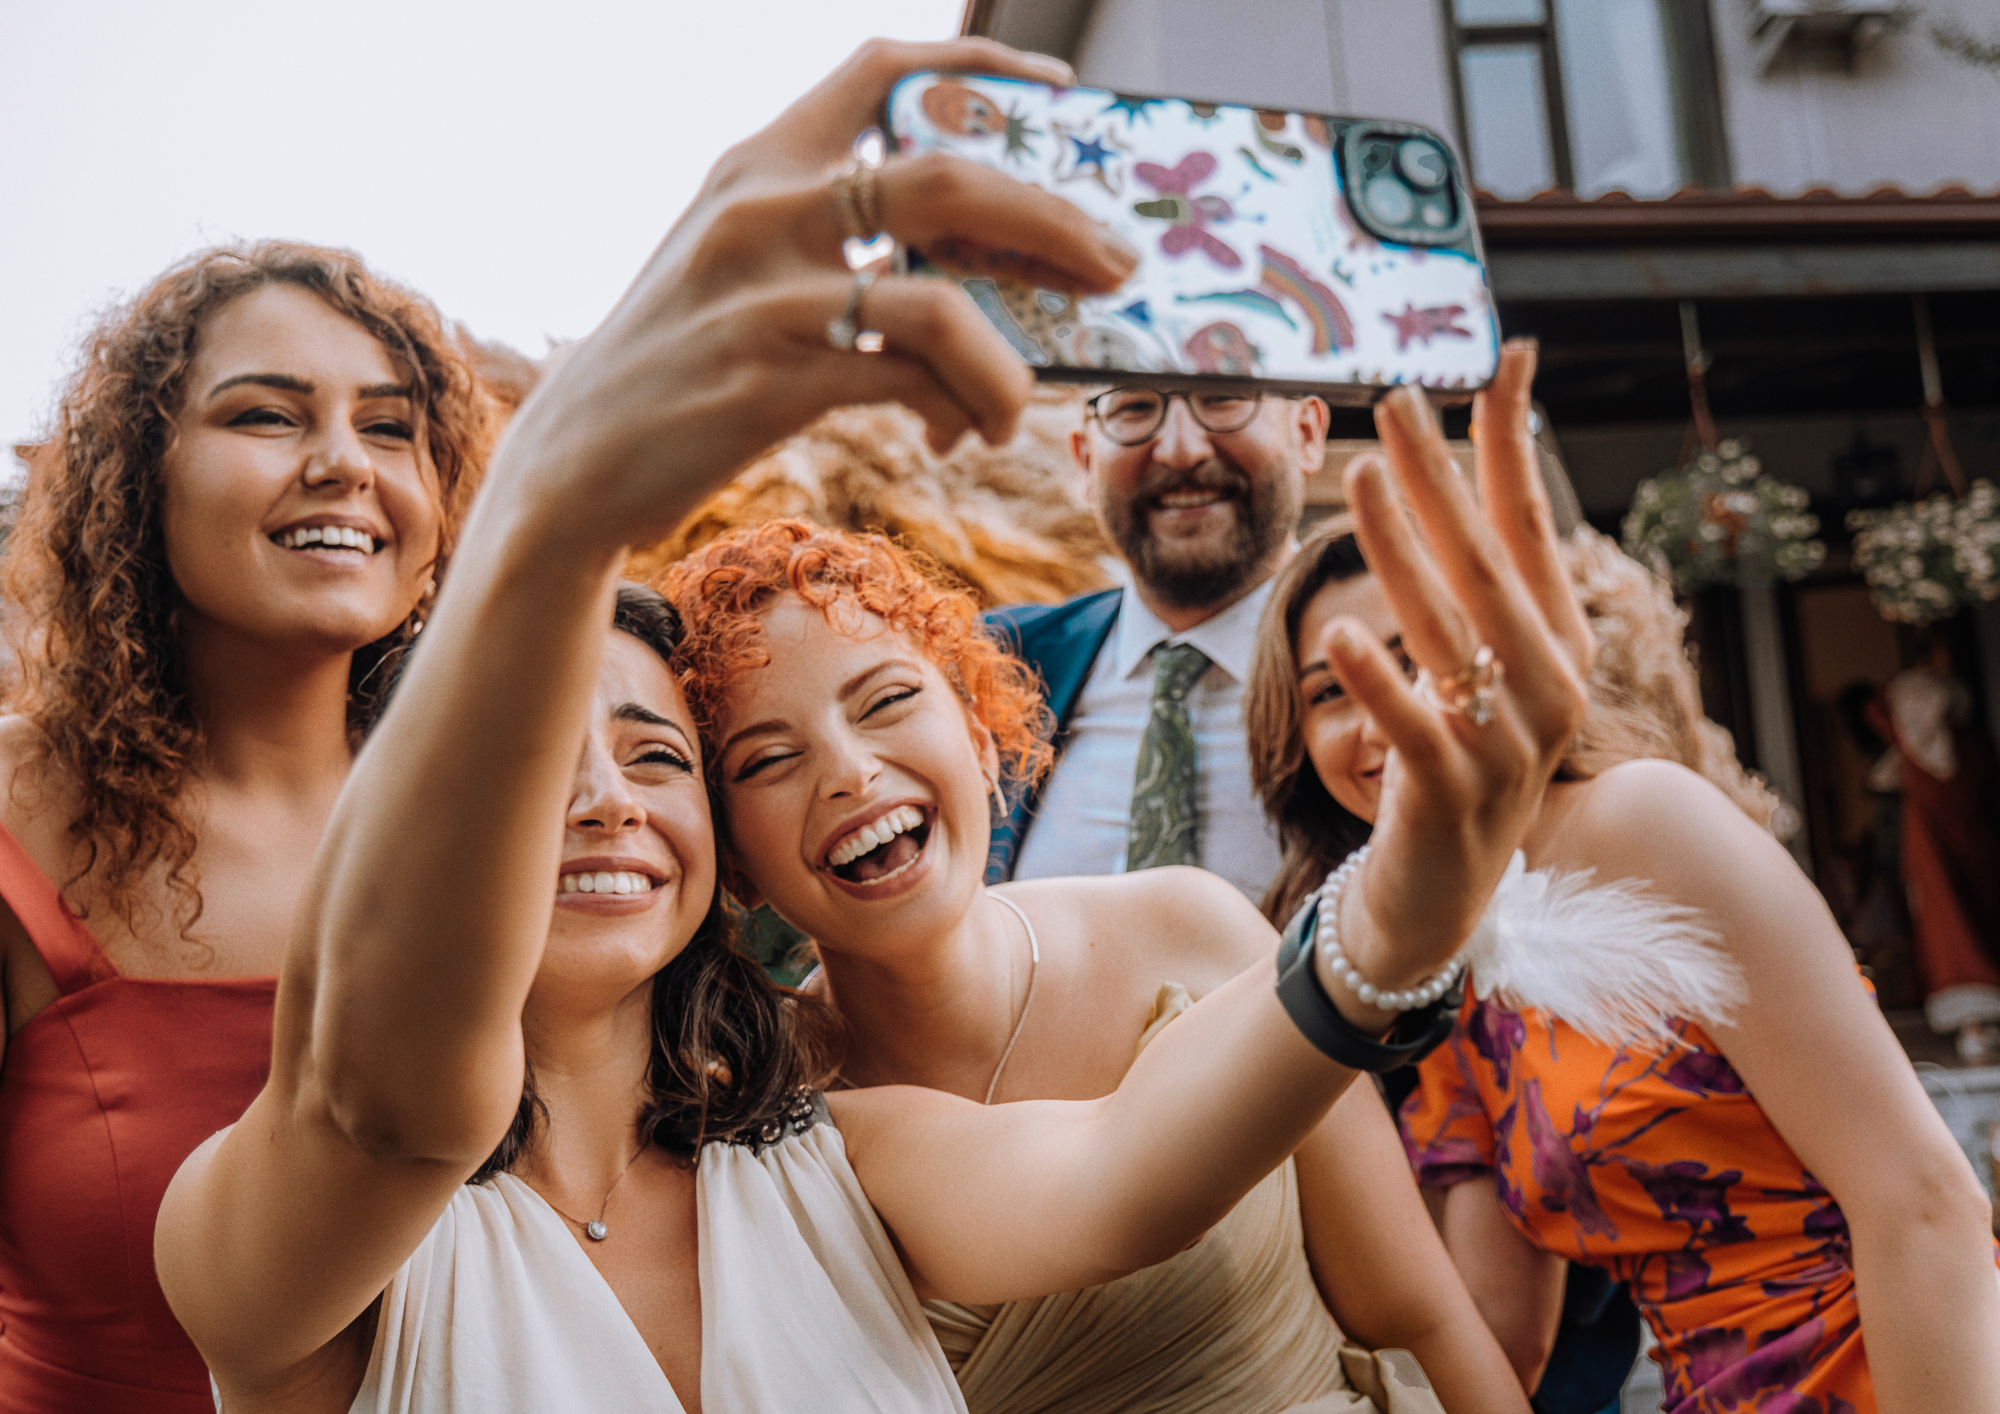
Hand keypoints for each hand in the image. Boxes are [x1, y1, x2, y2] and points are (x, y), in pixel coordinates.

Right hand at [493, 38, 1136, 555]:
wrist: (574, 462)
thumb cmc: (676, 364)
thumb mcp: (730, 265)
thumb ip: (825, 240)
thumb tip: (968, 275)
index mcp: (755, 166)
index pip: (878, 71)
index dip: (978, 67)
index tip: (1052, 91)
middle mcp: (760, 211)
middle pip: (947, 177)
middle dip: (1053, 221)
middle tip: (1113, 265)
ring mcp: (764, 297)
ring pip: (943, 301)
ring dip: (1011, 362)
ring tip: (1024, 406)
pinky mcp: (769, 384)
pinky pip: (909, 383)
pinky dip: (959, 409)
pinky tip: (957, 435)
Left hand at [1318, 342, 1590, 1009]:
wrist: (1439, 904)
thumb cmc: (1450, 771)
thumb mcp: (1477, 679)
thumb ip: (1470, 597)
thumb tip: (1443, 494)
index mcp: (1557, 648)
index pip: (1531, 525)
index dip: (1513, 443)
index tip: (1500, 359)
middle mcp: (1547, 689)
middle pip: (1487, 562)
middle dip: (1440, 474)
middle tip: (1397, 396)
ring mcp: (1505, 748)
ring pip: (1450, 631)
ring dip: (1401, 549)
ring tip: (1359, 474)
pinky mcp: (1450, 797)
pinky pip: (1414, 727)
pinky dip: (1381, 681)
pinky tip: (1343, 634)